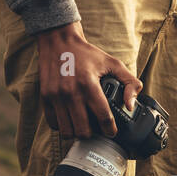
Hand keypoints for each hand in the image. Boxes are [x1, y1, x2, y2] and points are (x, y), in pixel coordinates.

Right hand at [36, 22, 142, 138]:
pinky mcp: (45, 97)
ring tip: (83, 126)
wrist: (58, 41)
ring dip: (77, 132)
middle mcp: (71, 92)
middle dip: (93, 134)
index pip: (103, 117)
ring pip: (67, 131)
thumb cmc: (87, 54)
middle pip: (84, 131)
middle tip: (96, 129)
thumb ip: (130, 82)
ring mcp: (56, 96)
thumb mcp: (113, 63)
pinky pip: (53, 124)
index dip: (110, 129)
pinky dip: (62, 126)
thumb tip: (131, 105)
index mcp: (89, 84)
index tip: (111, 131)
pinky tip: (70, 120)